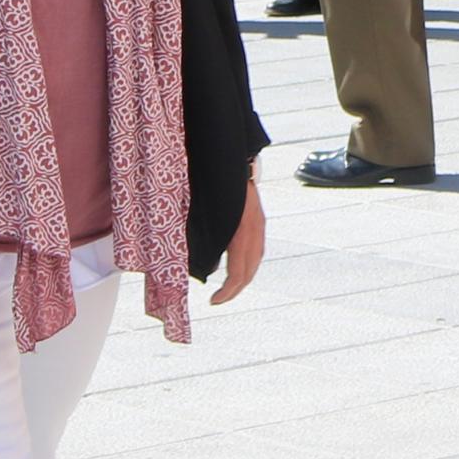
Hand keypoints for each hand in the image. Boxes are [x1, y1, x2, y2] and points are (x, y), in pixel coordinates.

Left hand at [210, 178, 267, 305]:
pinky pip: (257, 250)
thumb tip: (199, 265)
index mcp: (239, 232)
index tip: (213, 300)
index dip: (226, 292)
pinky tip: (237, 266)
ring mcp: (259, 224)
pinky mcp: (259, 220)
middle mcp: (254, 230)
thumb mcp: (202, 214)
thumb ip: (203, 240)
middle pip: (249, 271)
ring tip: (227, 288)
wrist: (231, 158)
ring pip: (256, 261)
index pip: (238, 273)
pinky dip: (247, 264)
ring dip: (243, 278)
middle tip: (218, 299)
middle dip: (235, 290)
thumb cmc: (211, 184)